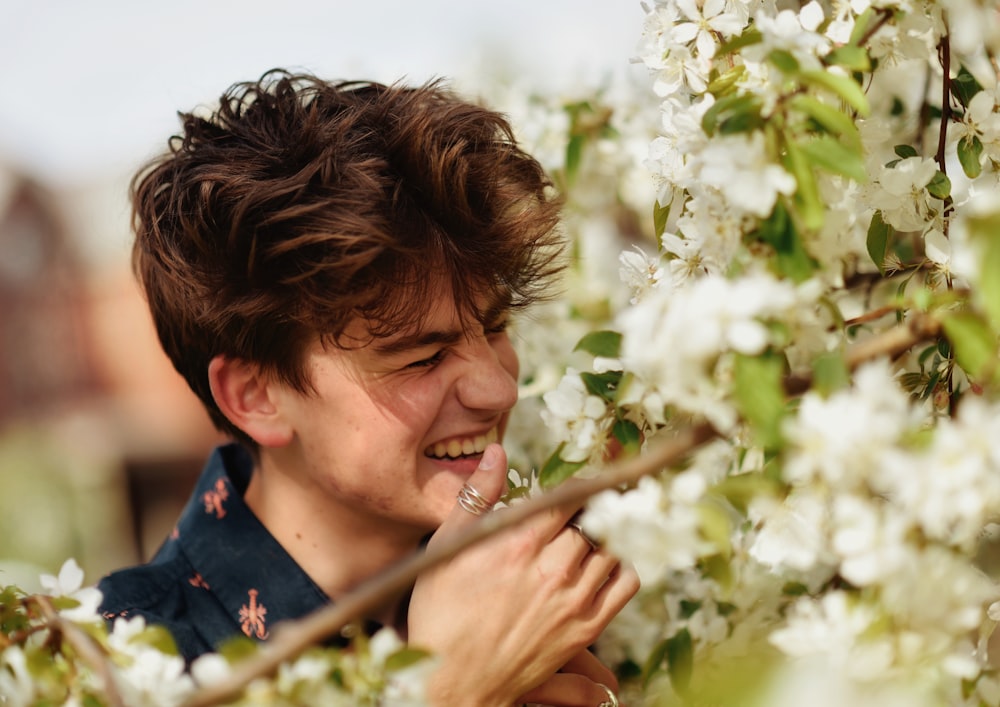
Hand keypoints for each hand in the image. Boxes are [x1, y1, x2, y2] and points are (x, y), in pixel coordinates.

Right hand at [407, 443, 638, 706]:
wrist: (452, 682)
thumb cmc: (441, 612)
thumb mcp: (446, 547)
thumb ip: (477, 496)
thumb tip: (498, 452)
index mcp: (517, 543)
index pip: (569, 496)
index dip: (579, 483)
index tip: (580, 480)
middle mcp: (551, 570)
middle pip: (592, 520)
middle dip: (588, 510)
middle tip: (580, 509)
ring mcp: (572, 602)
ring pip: (610, 547)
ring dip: (604, 535)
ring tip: (589, 533)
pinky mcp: (584, 630)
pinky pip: (625, 584)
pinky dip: (622, 566)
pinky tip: (603, 562)